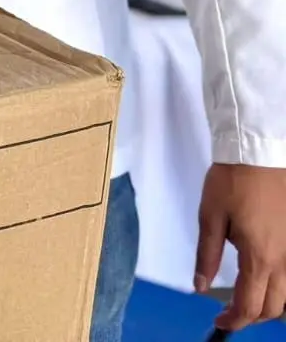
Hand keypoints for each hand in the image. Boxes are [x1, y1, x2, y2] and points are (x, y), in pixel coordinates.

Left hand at [195, 163, 285, 329]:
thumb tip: (200, 286)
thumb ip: (207, 255)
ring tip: (244, 298)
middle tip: (229, 312)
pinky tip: (264, 278)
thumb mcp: (209, 217)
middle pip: (274, 307)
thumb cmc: (231, 183)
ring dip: (269, 304)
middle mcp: (285, 261)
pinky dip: (281, 287)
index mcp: (260, 257)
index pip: (250, 305)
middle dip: (251, 316)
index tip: (219, 323)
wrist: (259, 153)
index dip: (234, 320)